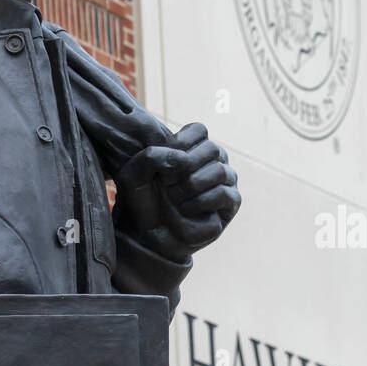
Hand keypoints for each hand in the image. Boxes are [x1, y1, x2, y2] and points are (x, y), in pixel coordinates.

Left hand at [113, 122, 240, 258]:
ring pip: (219, 170)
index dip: (179, 144)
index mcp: (194, 147)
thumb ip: (151, 155)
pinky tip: (185, 209)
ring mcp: (225, 181)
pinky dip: (200, 202)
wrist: (146, 234)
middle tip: (166, 184)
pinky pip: (223, 194)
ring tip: (174, 199)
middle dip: (184, 168)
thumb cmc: (142, 200)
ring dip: (191, 186)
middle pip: (211, 148)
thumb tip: (183, 160)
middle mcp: (214, 160)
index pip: (199, 131)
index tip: (161, 165)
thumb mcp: (134, 173)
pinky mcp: (231, 203)